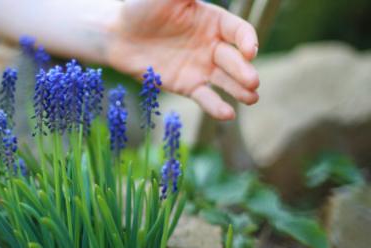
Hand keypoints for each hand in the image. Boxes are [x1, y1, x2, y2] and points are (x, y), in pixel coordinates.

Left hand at [107, 0, 258, 119]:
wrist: (117, 34)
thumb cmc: (141, 7)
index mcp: (213, 21)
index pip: (238, 31)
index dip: (247, 40)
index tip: (249, 51)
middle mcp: (211, 45)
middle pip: (234, 59)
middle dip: (244, 71)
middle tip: (253, 82)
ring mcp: (200, 67)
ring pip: (225, 80)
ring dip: (239, 90)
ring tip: (252, 98)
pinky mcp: (186, 86)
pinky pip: (204, 97)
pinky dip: (216, 106)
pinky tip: (227, 114)